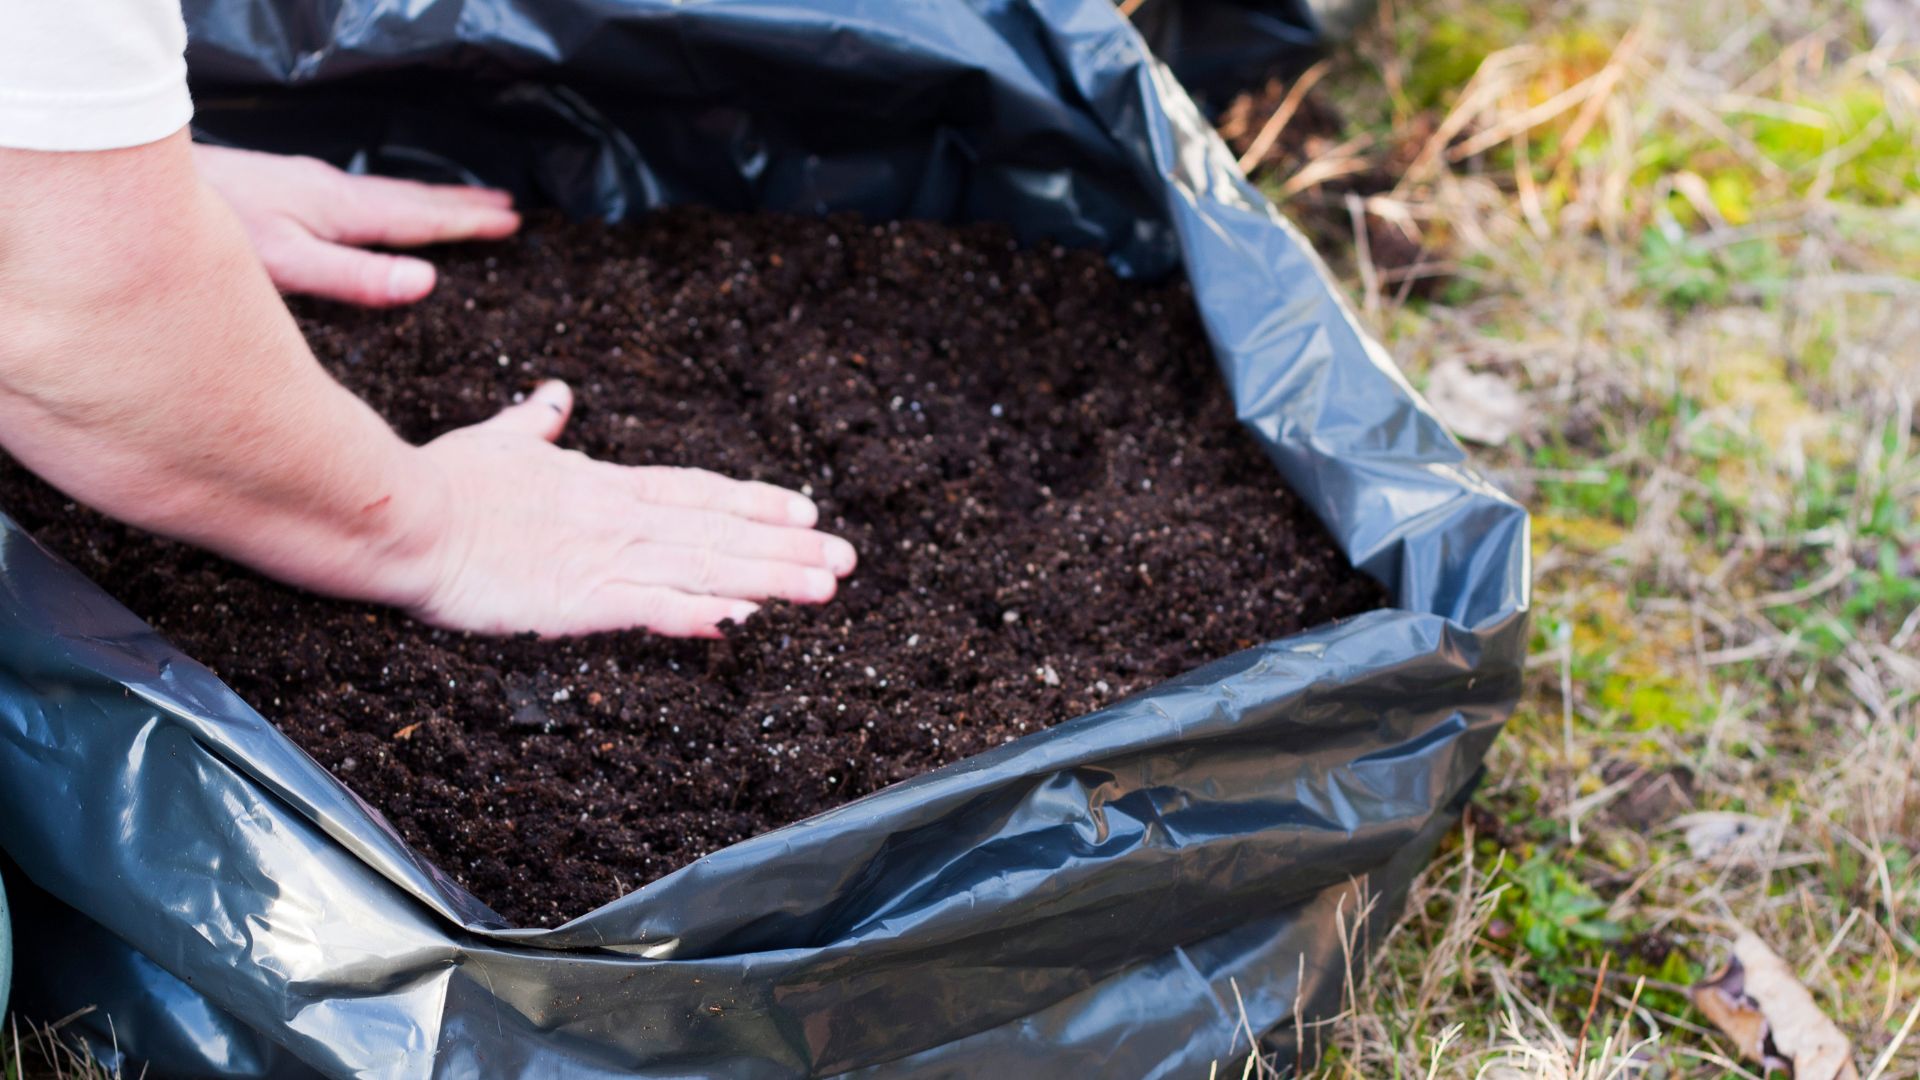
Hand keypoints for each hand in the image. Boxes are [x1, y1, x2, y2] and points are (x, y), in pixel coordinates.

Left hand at [191, 143, 519, 306]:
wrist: (149, 185)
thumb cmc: (217, 226)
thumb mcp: (290, 265)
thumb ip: (356, 278)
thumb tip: (427, 282)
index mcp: (342, 211)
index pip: (420, 219)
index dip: (467, 223)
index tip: (510, 223)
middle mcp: (332, 192)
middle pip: (412, 199)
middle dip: (461, 206)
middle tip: (508, 210)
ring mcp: (310, 186)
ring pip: (388, 194)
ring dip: (432, 200)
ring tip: (465, 205)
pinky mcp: (289, 188)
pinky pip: (362, 195)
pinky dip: (394, 201)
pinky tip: (382, 208)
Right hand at [400, 381, 856, 636]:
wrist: (398, 513)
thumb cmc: (440, 481)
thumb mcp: (500, 442)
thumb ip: (536, 424)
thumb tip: (554, 393)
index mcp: (604, 485)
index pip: (698, 493)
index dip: (756, 503)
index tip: (807, 512)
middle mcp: (619, 518)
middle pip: (721, 532)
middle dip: (787, 547)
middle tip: (847, 559)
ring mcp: (604, 557)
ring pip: (704, 567)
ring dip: (769, 578)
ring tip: (824, 588)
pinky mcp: (578, 598)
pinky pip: (650, 606)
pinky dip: (697, 612)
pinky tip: (740, 621)